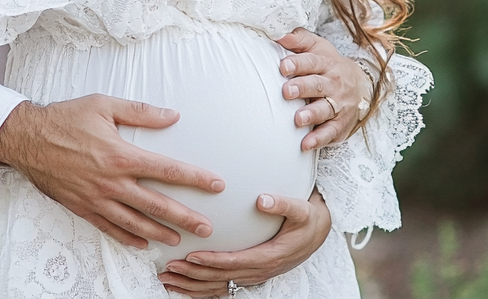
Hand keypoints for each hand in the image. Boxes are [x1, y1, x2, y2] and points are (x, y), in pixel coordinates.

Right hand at [0, 95, 224, 249]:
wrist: (28, 139)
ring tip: (179, 240)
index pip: (166, 170)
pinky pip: (110, 228)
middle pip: (156, 205)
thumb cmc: (66, 117)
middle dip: (185, 217)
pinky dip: (128, 238)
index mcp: (119, 155)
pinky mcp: (83, 208)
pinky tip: (142, 243)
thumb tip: (171, 116)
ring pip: (135, 223)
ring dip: (160, 233)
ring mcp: (96, 199)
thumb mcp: (104, 104)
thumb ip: (140, 112)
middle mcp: (111, 182)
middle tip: (207, 228)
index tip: (216, 184)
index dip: (194, 178)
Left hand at [158, 190, 331, 295]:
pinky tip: (186, 285)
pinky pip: (226, 285)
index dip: (213, 262)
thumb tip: (261, 199)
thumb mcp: (301, 209)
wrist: (318, 232)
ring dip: (194, 285)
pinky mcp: (252, 272)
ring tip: (168, 280)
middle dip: (194, 276)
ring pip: (221, 286)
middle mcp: (260, 269)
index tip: (192, 257)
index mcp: (270, 256)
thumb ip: (282, 203)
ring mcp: (256, 274)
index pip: (235, 262)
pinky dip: (204, 288)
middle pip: (223, 278)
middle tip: (168, 269)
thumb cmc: (308, 219)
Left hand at [275, 27, 371, 149]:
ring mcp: (338, 105)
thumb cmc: (328, 64)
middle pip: (317, 85)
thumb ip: (298, 39)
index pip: (311, 62)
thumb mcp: (317, 46)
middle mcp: (334, 84)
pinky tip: (306, 144)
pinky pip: (330, 133)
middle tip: (286, 91)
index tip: (283, 66)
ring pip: (325, 110)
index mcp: (326, 63)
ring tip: (297, 119)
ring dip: (311, 115)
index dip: (297, 63)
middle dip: (302, 88)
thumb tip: (279, 34)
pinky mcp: (340, 125)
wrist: (362, 85)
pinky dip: (319, 139)